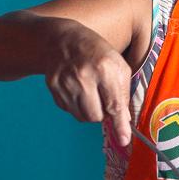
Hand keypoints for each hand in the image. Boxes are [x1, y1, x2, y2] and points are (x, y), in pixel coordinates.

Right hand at [44, 26, 131, 146]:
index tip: (124, 140)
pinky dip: (76, 105)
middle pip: (96, 116)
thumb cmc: (96, 52)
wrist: (62, 39)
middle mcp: (83, 77)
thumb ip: (123, 94)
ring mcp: (65, 83)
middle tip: (103, 97)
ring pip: (82, 117)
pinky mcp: (54, 87)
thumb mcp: (118, 65)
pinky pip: (69, 110)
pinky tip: (77, 89)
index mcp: (104, 68)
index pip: (114, 105)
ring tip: (90, 92)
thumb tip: (123, 122)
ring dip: (90, 111)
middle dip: (103, 113)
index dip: (120, 125)